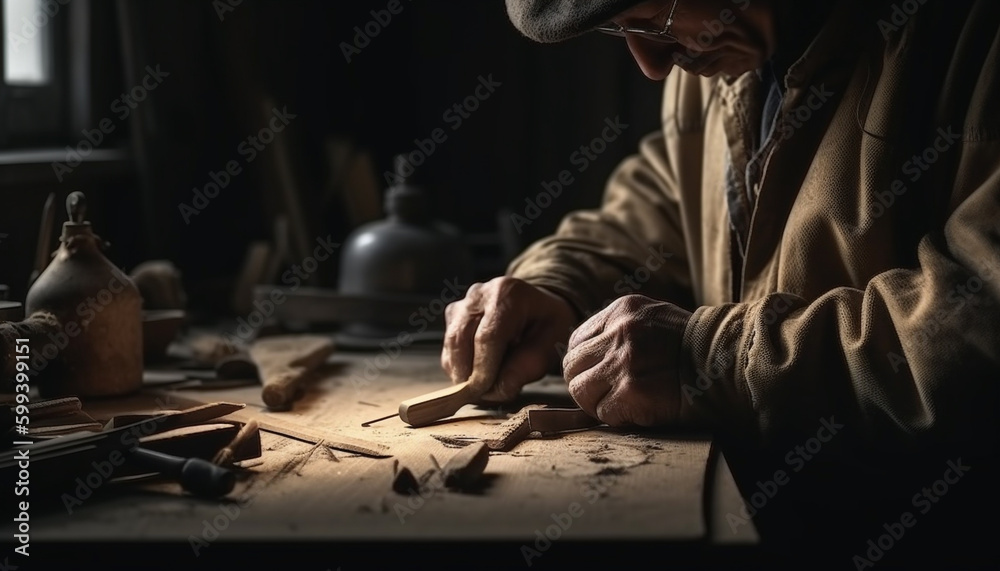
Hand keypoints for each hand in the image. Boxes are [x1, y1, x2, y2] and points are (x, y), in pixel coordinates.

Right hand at [441, 277, 577, 401]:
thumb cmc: (547, 325)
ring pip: (450, 345)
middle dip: (468, 374)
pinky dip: (460, 367)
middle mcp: (479, 294)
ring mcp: (463, 304)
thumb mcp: (551, 345)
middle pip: (461, 339)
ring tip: (485, 385)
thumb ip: (527, 366)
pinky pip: (448, 348)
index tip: (486, 392)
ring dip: (462, 372)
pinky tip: (479, 372)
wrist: (538, 307)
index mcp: (508, 294)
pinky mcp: (453, 316)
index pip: (487, 336)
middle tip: (482, 396)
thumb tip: (497, 389)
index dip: (483, 369)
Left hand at [563, 295, 691, 426]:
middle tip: (608, 394)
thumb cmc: (693, 350)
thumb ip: (619, 332)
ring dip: (597, 403)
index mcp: (621, 311)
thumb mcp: (653, 320)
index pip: (576, 341)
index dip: (585, 364)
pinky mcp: (631, 391)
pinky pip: (602, 412)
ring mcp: (623, 362)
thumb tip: (587, 358)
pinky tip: (639, 411)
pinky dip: (617, 418)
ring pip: (580, 391)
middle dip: (585, 384)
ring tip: (623, 404)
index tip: (600, 375)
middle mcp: (619, 332)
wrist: (728, 368)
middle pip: (571, 366)